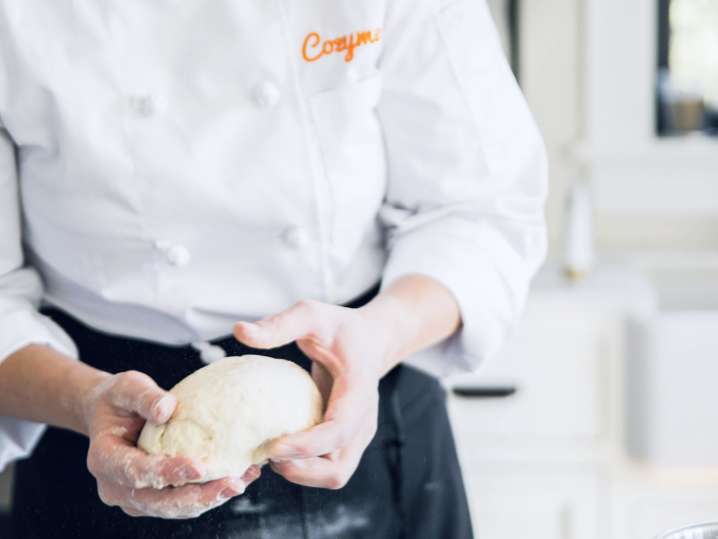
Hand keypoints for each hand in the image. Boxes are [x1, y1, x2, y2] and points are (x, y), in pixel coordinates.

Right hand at [81, 370, 260, 517]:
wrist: (113, 414)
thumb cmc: (120, 398)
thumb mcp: (128, 387)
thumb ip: (145, 397)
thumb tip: (166, 409)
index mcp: (103, 459)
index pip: (135, 472)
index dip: (167, 472)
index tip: (199, 466)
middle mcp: (116, 487)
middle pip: (158, 501)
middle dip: (198, 495)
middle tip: (234, 483)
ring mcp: (135, 498)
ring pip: (174, 508)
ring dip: (210, 498)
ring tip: (242, 480)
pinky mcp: (154, 500)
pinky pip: (182, 503)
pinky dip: (209, 493)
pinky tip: (238, 477)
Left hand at [234, 299, 397, 489]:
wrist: (372, 339)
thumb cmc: (339, 327)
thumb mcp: (311, 314)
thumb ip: (279, 324)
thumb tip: (239, 331)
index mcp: (359, 391)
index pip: (338, 431)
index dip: (306, 446)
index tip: (272, 448)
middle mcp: (363, 420)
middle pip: (338, 468)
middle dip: (301, 471)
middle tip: (265, 455)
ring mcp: (358, 434)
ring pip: (334, 474)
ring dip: (301, 474)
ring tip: (268, 455)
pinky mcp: (348, 440)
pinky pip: (327, 466)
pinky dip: (304, 467)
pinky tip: (276, 449)